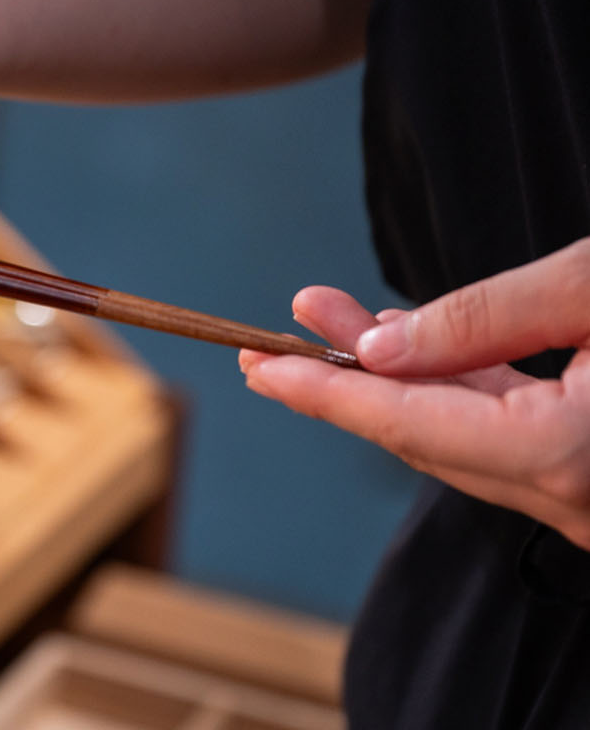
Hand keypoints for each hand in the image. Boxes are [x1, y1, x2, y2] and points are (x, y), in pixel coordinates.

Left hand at [239, 239, 589, 549]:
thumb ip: (483, 320)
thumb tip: (375, 351)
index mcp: (566, 456)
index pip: (407, 424)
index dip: (325, 391)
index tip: (260, 367)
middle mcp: (572, 497)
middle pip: (421, 435)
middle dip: (340, 383)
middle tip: (266, 345)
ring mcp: (586, 497)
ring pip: (459, 437)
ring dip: (391, 380)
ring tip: (324, 319)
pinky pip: (505, 437)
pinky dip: (452, 392)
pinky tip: (406, 347)